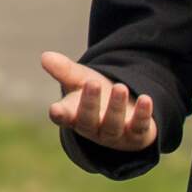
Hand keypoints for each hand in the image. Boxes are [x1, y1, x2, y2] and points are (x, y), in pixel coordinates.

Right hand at [40, 53, 157, 150]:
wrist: (124, 111)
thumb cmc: (96, 95)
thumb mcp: (80, 80)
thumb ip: (64, 70)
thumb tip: (45, 56)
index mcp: (74, 116)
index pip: (63, 117)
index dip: (60, 114)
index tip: (56, 109)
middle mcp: (92, 128)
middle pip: (88, 120)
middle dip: (90, 104)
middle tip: (92, 83)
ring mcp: (114, 135)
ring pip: (113, 125)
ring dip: (116, 107)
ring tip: (120, 87)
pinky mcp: (136, 135)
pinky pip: (139, 127)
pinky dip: (142, 114)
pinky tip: (145, 99)